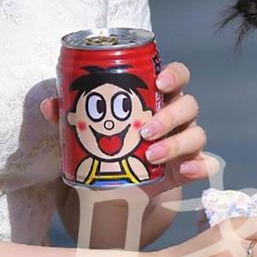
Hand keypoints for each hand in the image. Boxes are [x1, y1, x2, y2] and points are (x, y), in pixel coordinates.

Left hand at [40, 61, 207, 196]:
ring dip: (176, 143)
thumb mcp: (91, 126)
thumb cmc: (112, 139)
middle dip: (169, 116)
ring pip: (197, 134)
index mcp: (160, 96)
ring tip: (151, 154)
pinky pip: (207, 165)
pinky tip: (185, 172)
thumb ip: (73, 114)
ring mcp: (187, 141)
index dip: (174, 75)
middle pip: (189, 105)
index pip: (177, 76)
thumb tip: (49, 104)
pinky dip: (200, 167)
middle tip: (144, 130)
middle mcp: (178, 116)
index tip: (159, 82)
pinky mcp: (190, 166)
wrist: (122, 180)